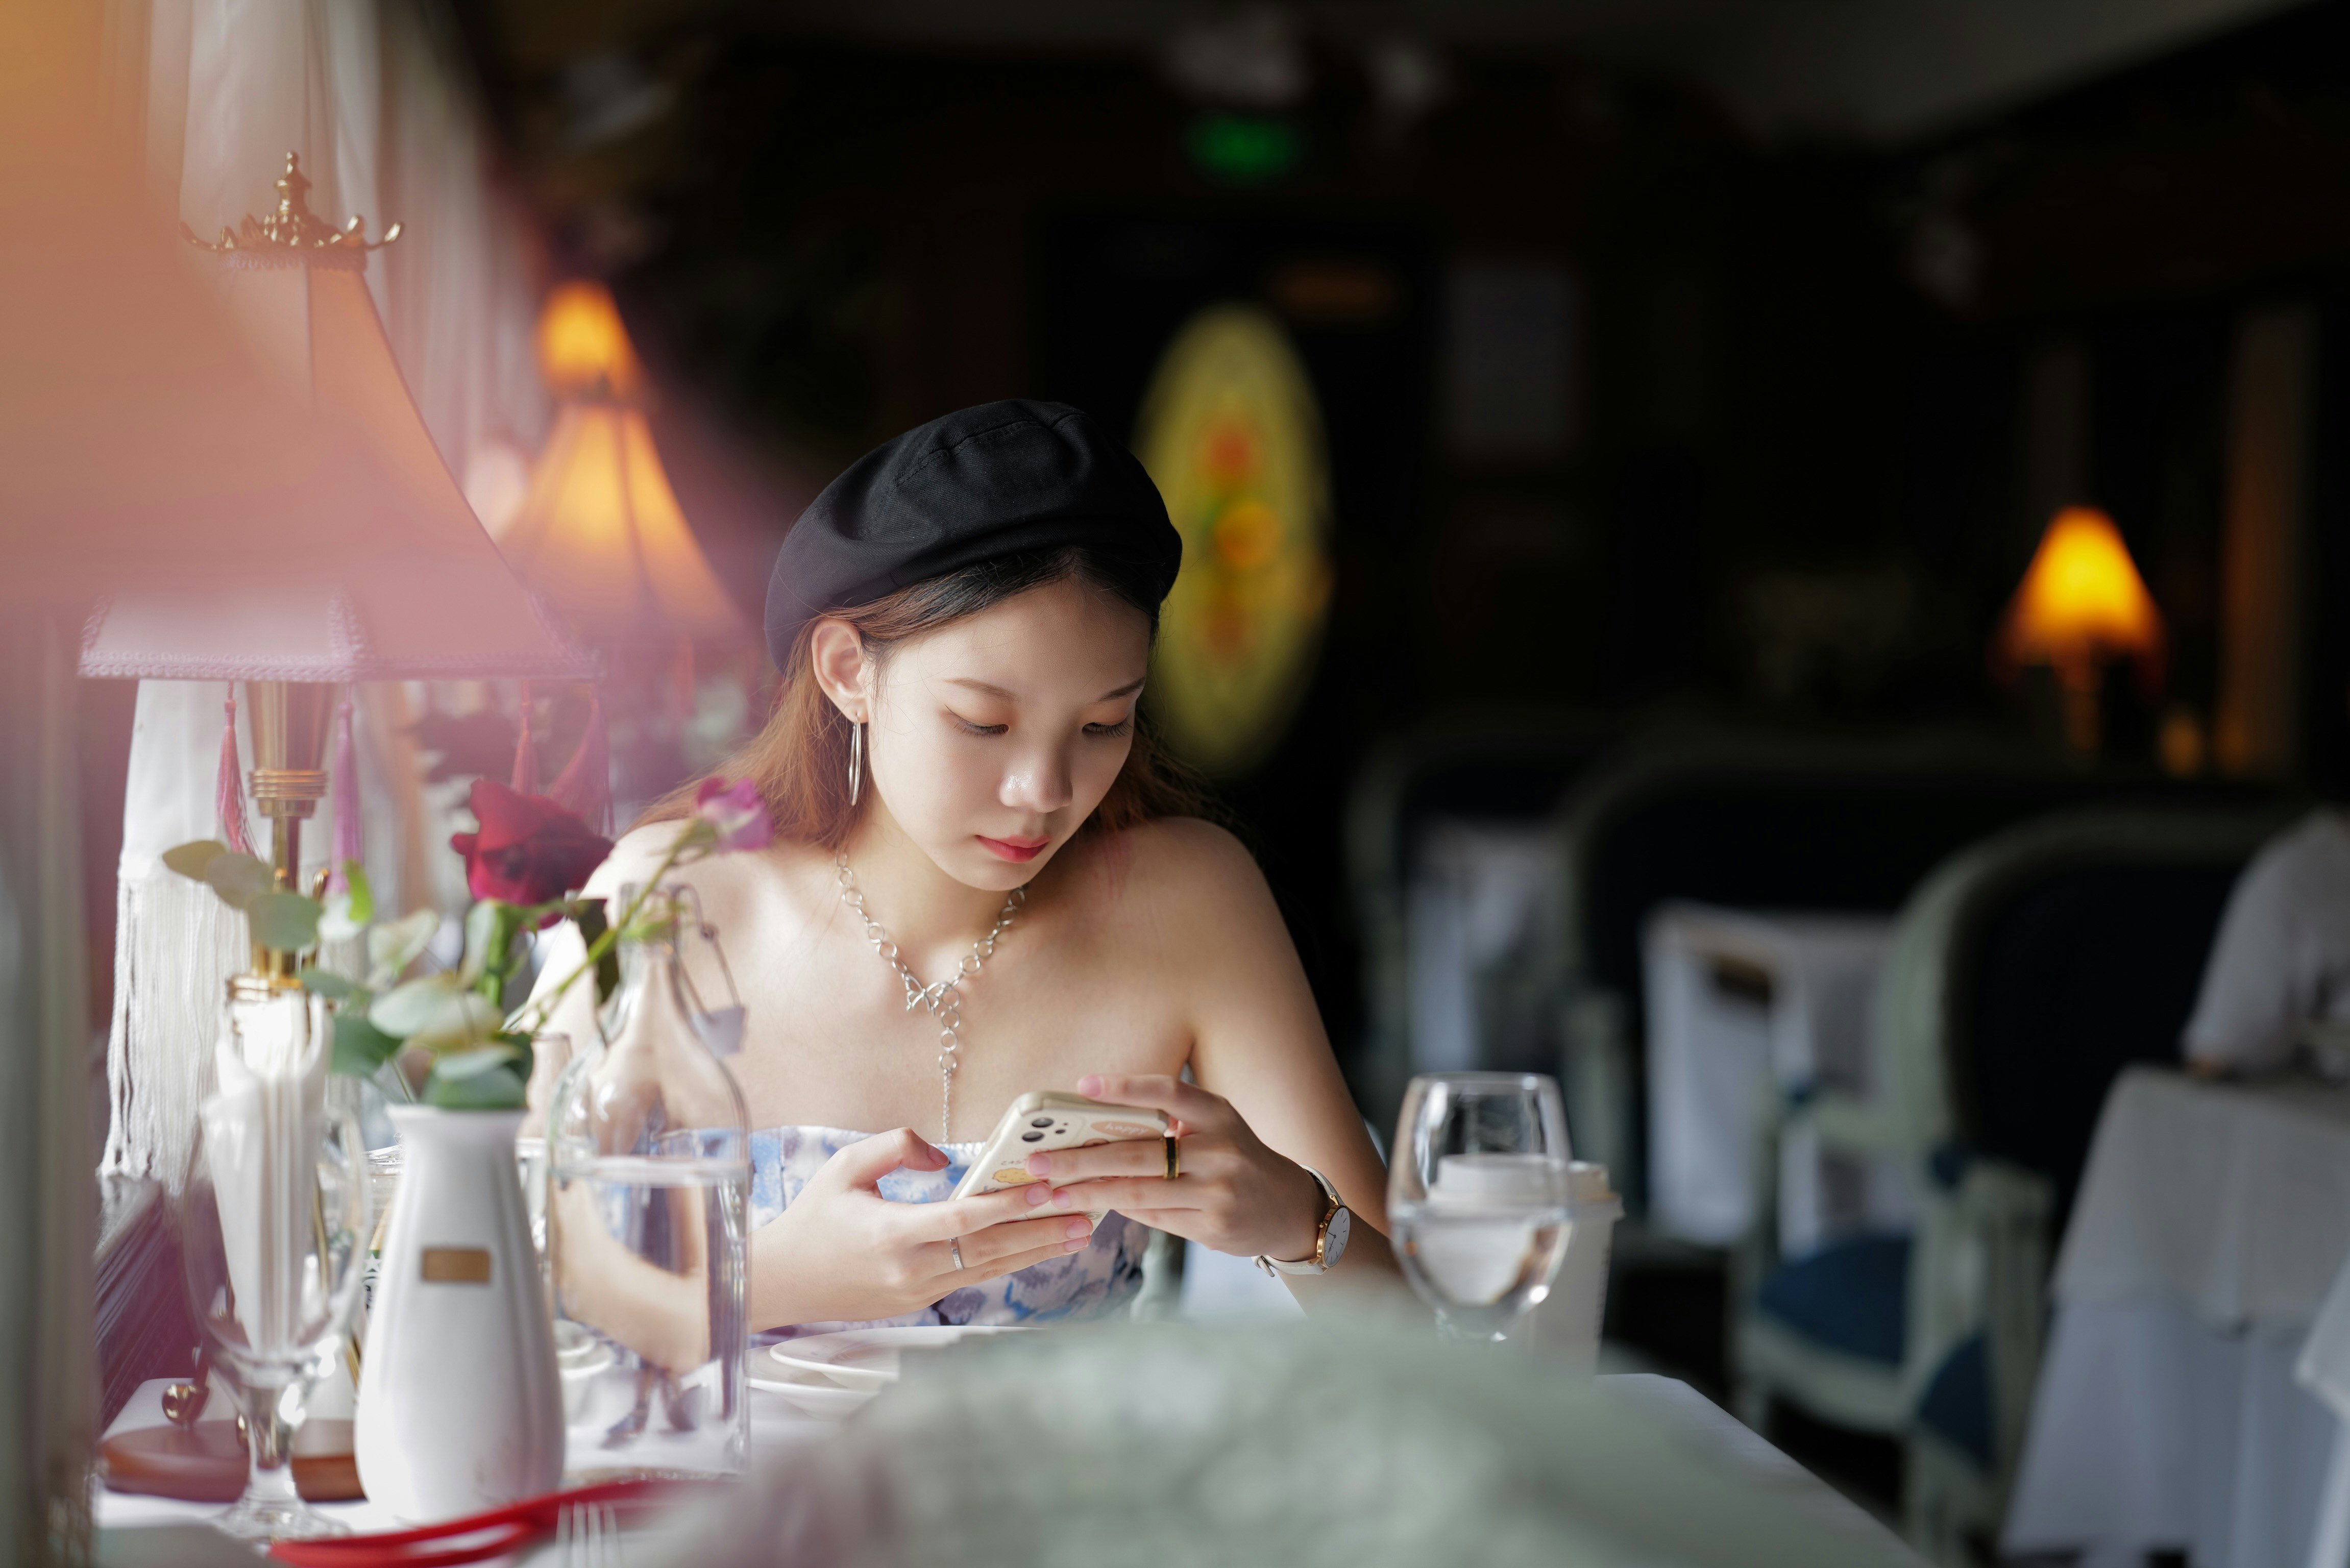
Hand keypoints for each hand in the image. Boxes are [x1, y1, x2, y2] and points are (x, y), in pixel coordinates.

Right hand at [751, 1129, 1096, 1328]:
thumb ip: (895, 1145)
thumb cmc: (813, 1218)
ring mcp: (918, 1291)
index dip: (1007, 1206)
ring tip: (1078, 1233)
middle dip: (1042, 1232)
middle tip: (1086, 1214)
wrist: (782, 1282)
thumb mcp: (844, 1166)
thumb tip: (945, 1155)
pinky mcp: (920, 1302)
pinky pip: (973, 1277)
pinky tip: (1037, 1248)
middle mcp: (911, 1269)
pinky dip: (1008, 1261)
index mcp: (891, 1234)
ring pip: (989, 1269)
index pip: (963, 1220)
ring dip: (1037, 1250)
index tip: (1046, 1191)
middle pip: (990, 1250)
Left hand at [1020, 1074, 1326, 1261]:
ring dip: (1089, 1192)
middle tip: (1039, 1159)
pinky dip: (1118, 1209)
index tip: (1083, 1086)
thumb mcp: (1215, 1127)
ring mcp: (1218, 1191)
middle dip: (1082, 1158)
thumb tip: (1096, 1127)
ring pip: (1139, 1191)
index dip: (1126, 1088)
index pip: (1168, 1093)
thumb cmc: (1236, 1158)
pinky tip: (1088, 1205)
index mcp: (1218, 1113)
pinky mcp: (1213, 1226)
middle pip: (1139, 1153)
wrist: (1288, 1207)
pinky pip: (1154, 1216)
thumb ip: (1168, 1124)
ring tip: (1051, 1190)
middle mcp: (1221, 1149)